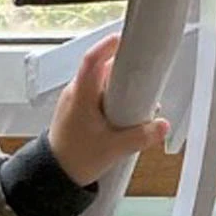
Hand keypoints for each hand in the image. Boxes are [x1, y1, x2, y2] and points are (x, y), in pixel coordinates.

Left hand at [48, 32, 168, 186]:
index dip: (109, 45)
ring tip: (134, 104)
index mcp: (80, 95)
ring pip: (102, 82)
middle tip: (142, 83)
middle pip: (104, 68)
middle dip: (126, 73)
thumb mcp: (113, 149)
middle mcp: (75, 92)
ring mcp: (75, 100)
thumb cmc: (74, 160)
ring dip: (120, 88)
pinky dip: (112, 99)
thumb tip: (161, 125)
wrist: (54, 177)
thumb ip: (141, 136)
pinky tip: (123, 115)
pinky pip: (98, 94)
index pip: (92, 59)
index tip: (126, 38)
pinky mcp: (78, 109)